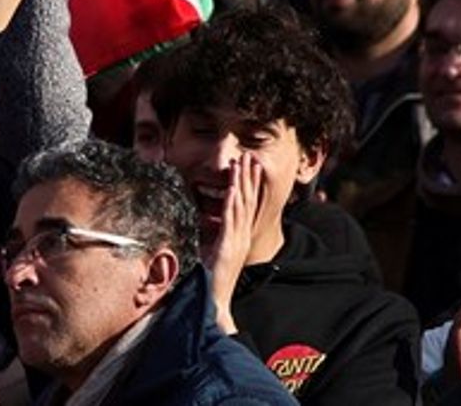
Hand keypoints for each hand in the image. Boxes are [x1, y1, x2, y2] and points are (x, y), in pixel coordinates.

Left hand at [205, 153, 264, 331]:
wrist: (213, 303)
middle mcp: (241, 238)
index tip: (251, 168)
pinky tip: (233, 189)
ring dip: (242, 184)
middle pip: (248, 202)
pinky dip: (232, 204)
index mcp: (239, 239)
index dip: (250, 187)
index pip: (247, 207)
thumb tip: (209, 228)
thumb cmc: (211, 281)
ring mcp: (236, 242)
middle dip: (249, 178)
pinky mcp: (227, 247)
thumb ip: (215, 240)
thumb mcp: (214, 255)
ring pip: (241, 207)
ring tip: (243, 164)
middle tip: (251, 157)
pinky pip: (231, 221)